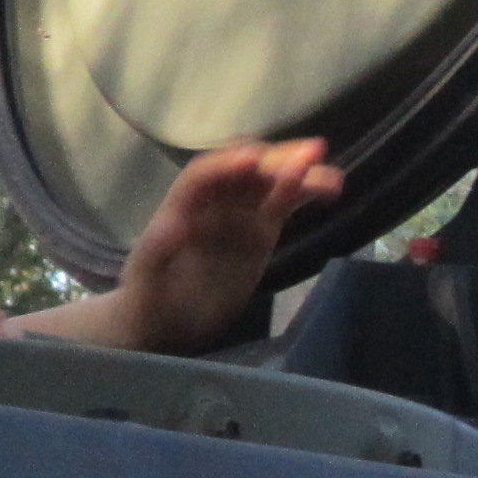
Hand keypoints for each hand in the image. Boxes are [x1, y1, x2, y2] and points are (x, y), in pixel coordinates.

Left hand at [35, 138, 341, 351]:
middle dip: (273, 160)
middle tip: (310, 154)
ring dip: (299, 174)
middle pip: (244, 169)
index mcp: (181, 205)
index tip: (254, 160)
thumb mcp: (145, 278)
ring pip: (270, 182)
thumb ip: (155, 251)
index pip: (204, 175)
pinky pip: (284, 204)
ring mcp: (238, 214)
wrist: (163, 323)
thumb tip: (171, 226)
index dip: (228, 165)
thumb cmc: (148, 299)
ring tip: (332, 179)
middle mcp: (212, 201)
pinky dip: (304, 193)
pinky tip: (330, 190)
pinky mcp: (260, 231)